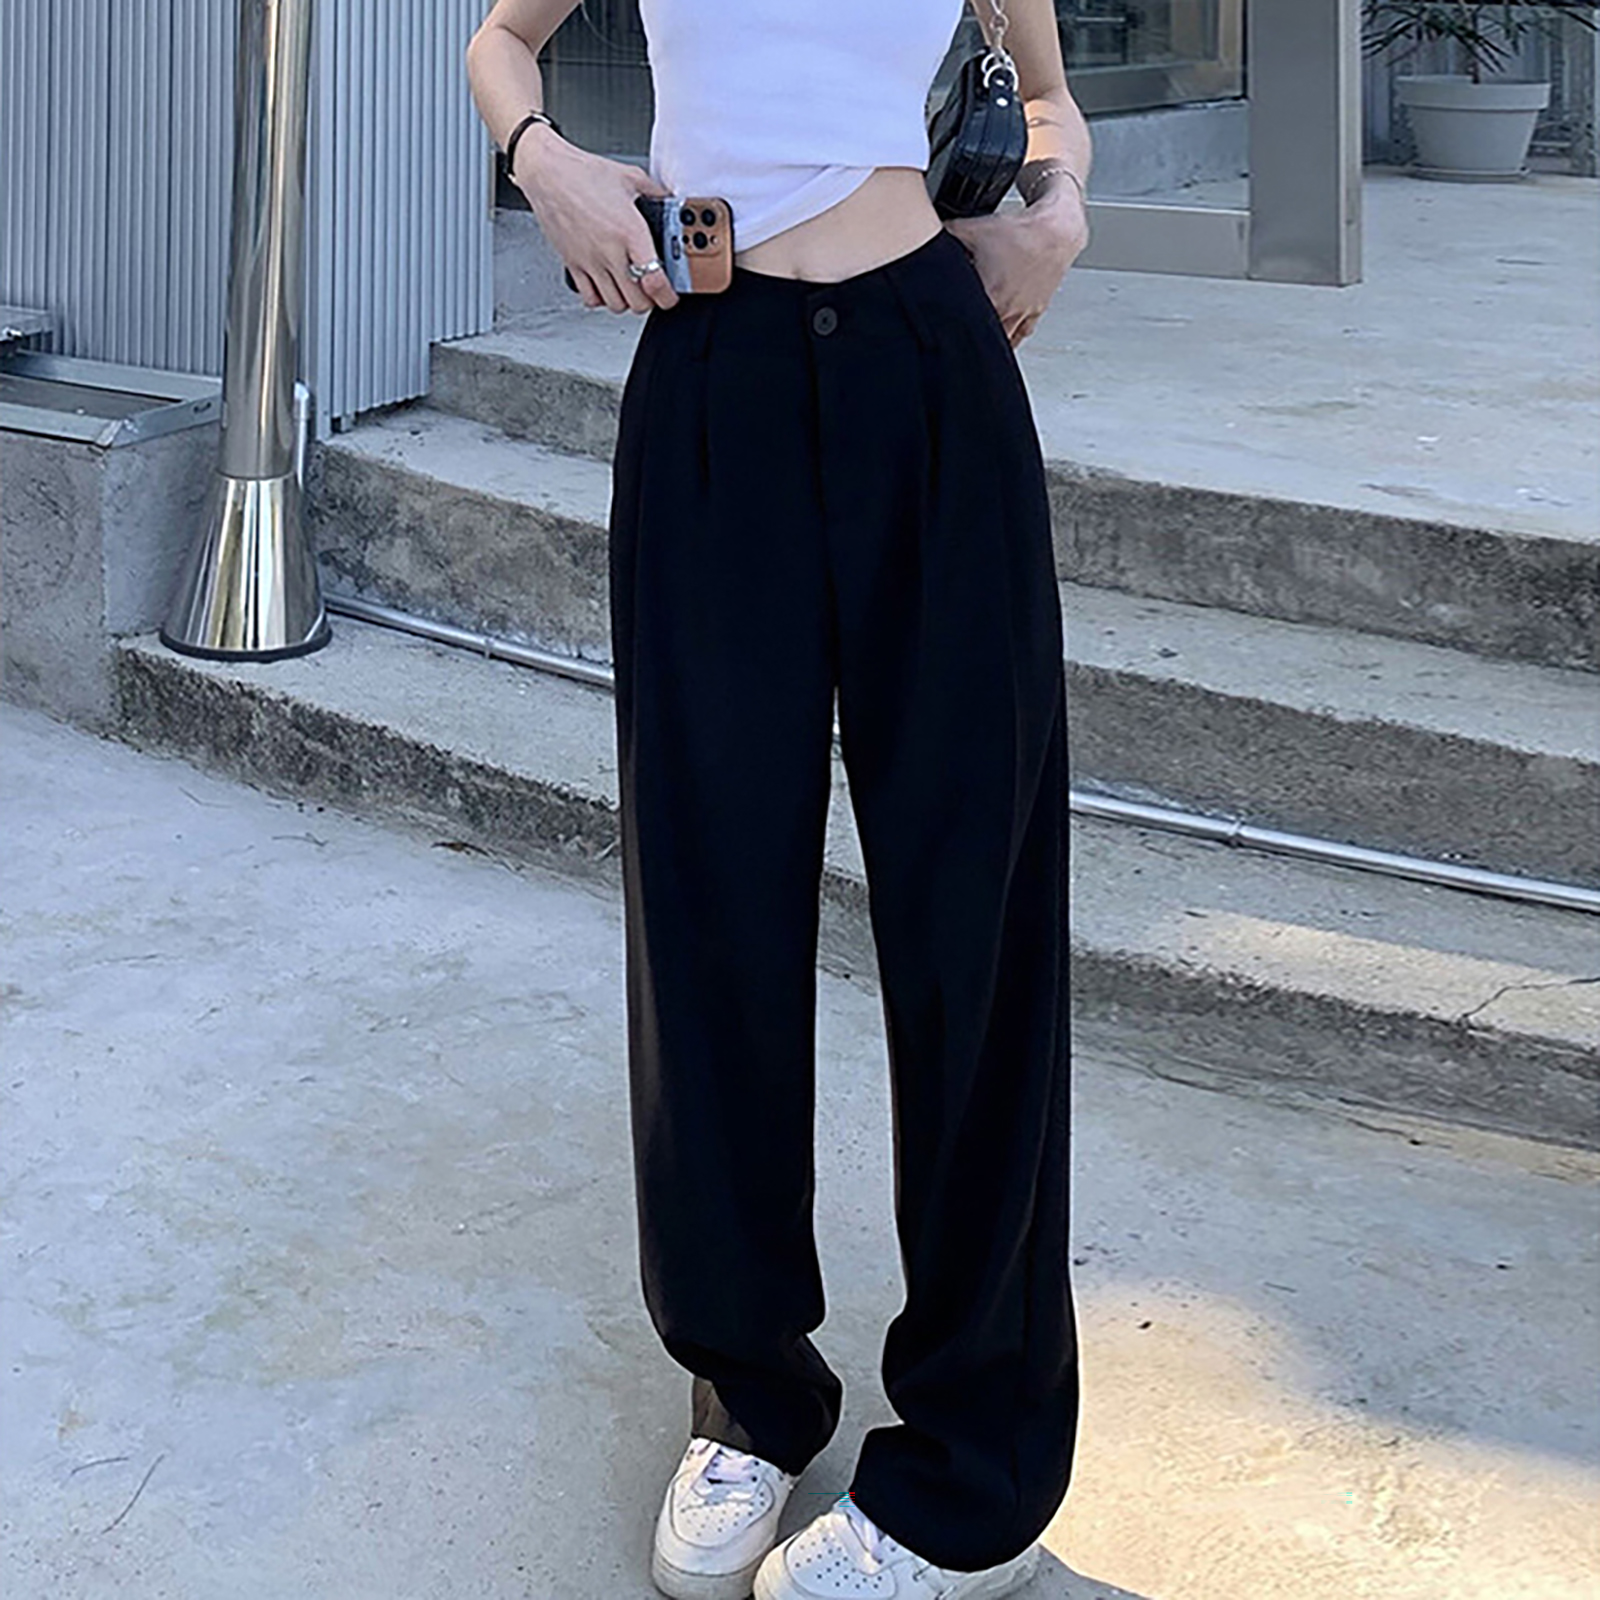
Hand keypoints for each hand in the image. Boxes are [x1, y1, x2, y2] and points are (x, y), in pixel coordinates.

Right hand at [512, 126, 679, 313]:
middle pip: (637, 301)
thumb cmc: (583, 173)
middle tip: (652, 292)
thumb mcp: (630, 177)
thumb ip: (655, 193)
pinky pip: (589, 297)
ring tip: (630, 289)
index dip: (667, 296)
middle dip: (650, 301)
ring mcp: (589, 261)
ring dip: (626, 302)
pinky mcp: (572, 264)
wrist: (547, 172)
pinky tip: (606, 286)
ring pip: (615, 304)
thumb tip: (670, 201)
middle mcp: (610, 251)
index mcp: (630, 231)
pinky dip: (601, 299)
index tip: (670, 297)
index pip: (654, 280)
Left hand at [942, 186, 1087, 347]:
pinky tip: (1003, 340)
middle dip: (967, 338)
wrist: (1058, 230)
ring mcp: (1023, 313)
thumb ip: (947, 233)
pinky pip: (1021, 334)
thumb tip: (923, 232)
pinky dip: (1011, 339)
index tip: (939, 336)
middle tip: (954, 345)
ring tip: (974, 349)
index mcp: (990, 296)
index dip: (948, 330)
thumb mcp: (976, 228)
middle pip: (982, 336)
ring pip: (1003, 341)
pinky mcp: (1036, 309)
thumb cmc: (1023, 232)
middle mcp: (1007, 310)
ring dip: (990, 343)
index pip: (963, 324)